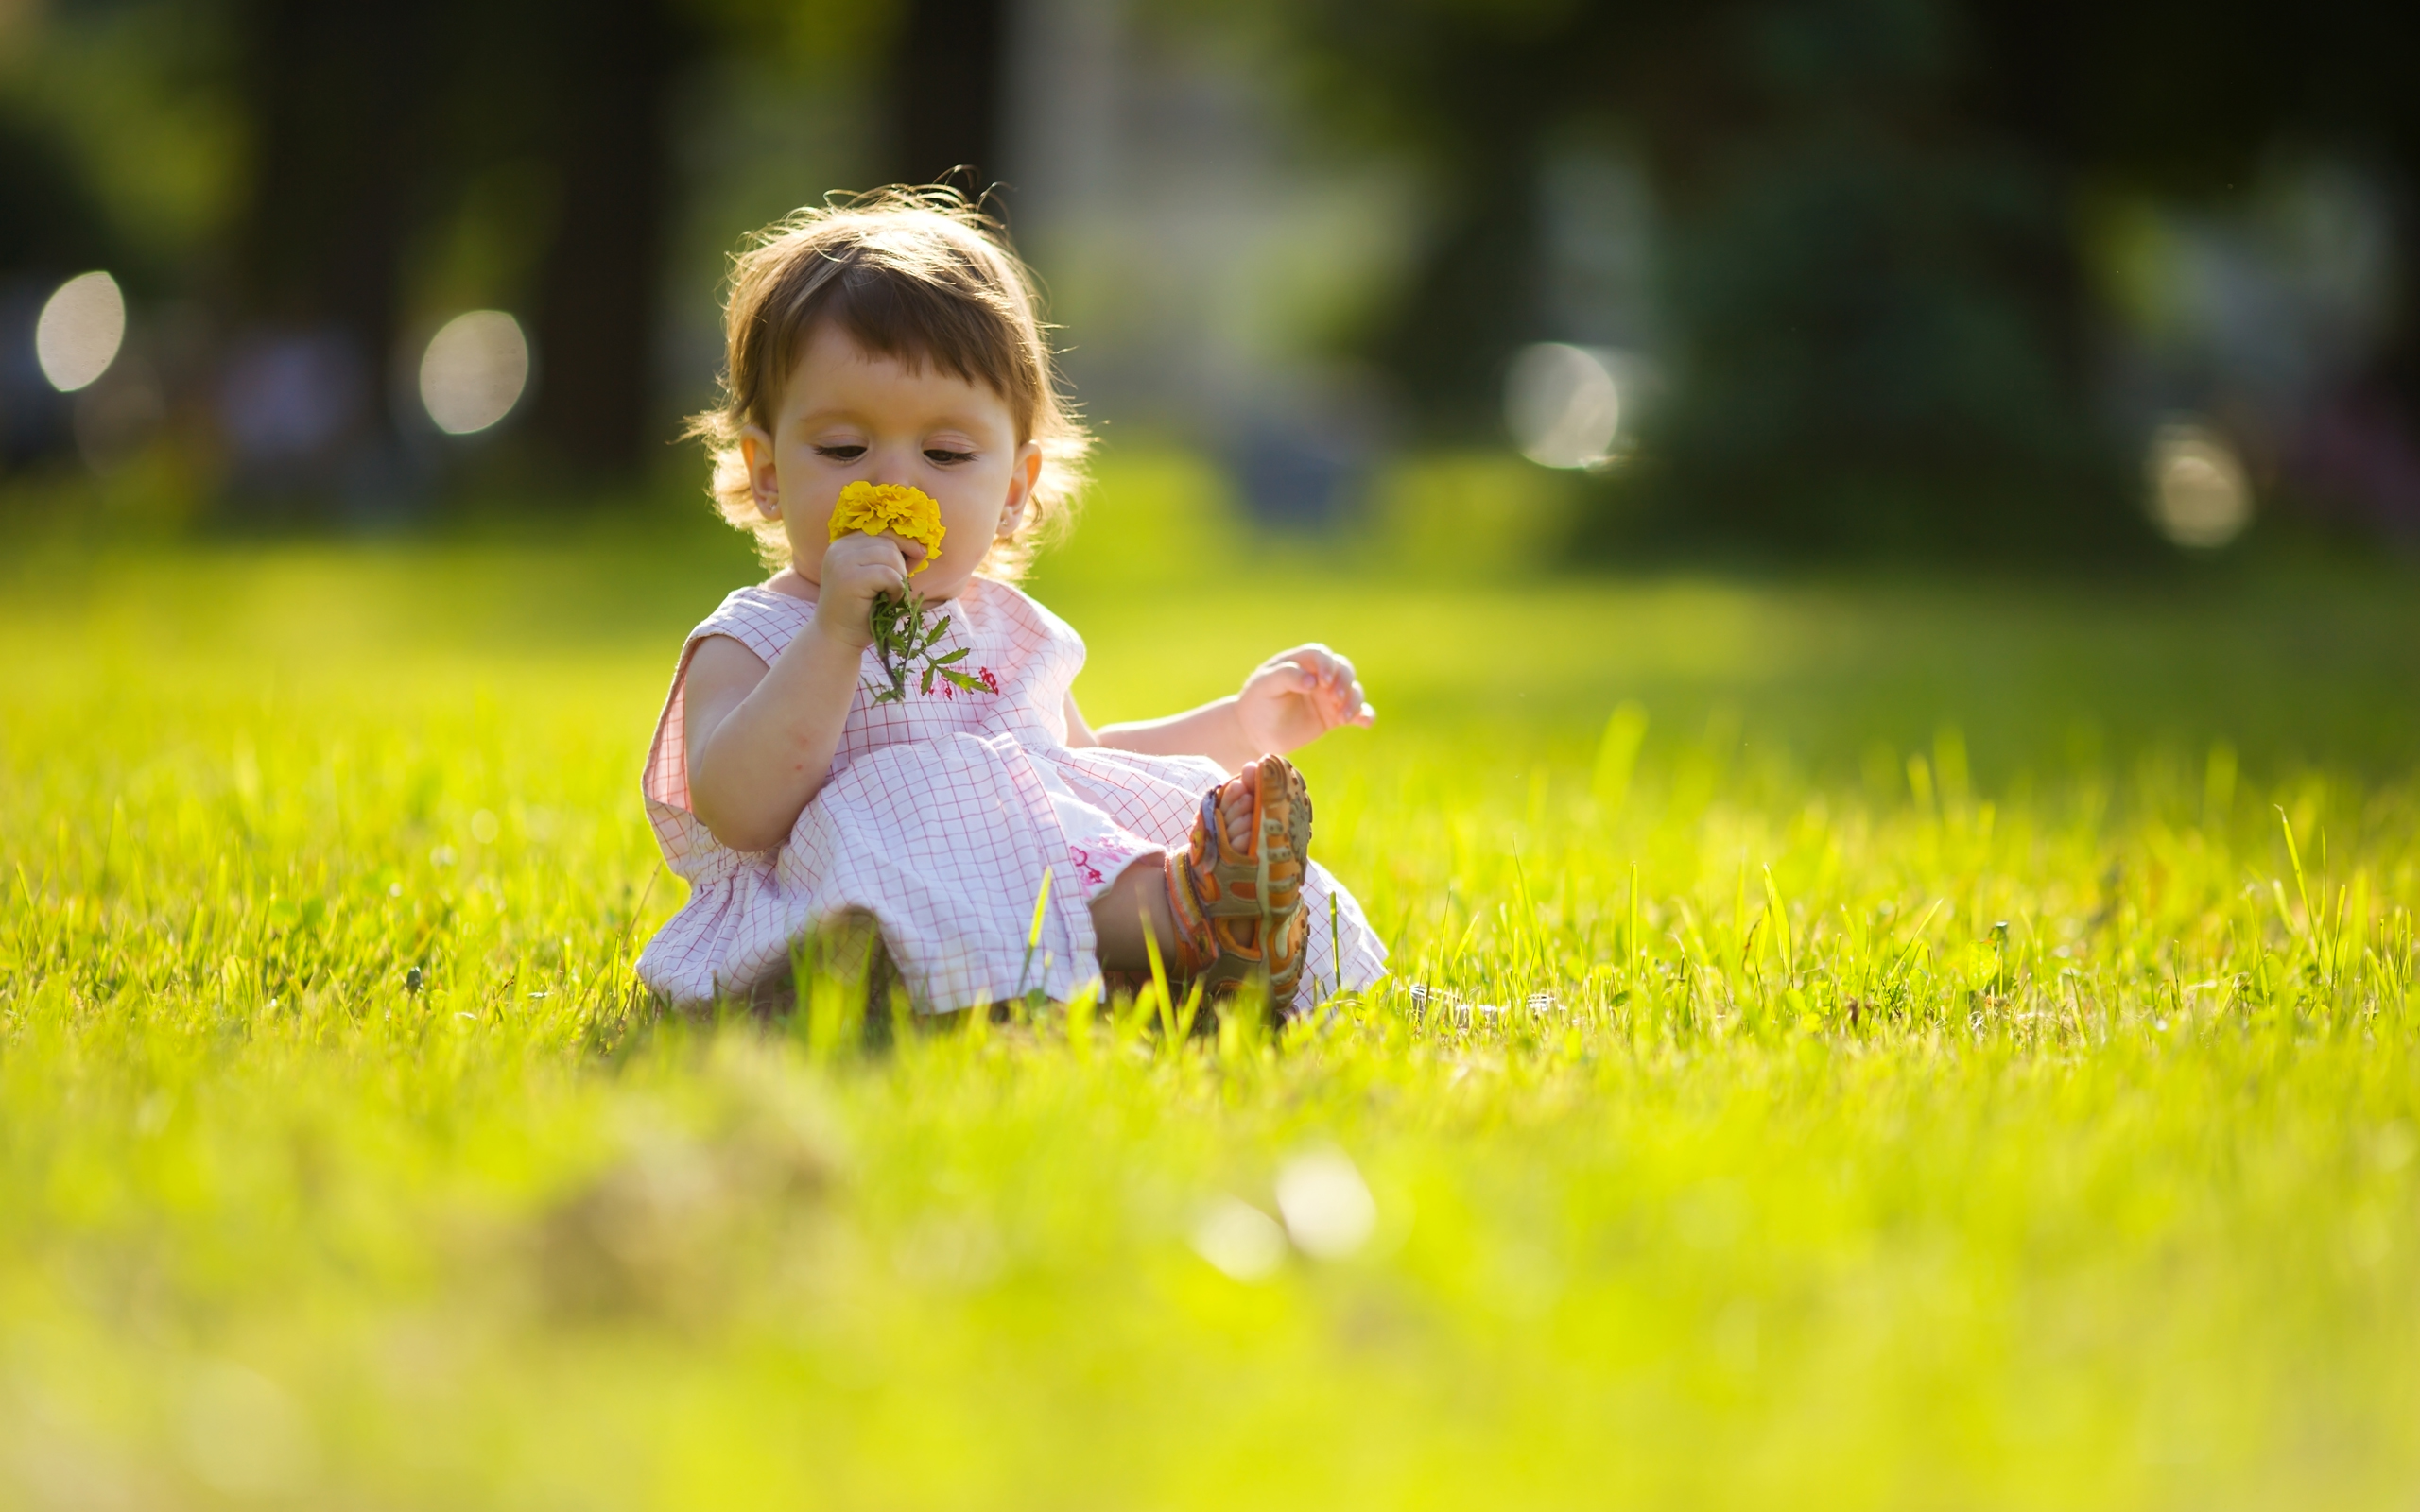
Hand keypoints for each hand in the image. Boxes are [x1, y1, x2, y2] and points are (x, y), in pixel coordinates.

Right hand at [812, 531, 911, 651]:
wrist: (838, 638)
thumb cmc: (861, 610)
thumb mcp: (875, 577)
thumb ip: (890, 559)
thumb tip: (921, 548)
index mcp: (844, 544)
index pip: (883, 531)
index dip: (903, 544)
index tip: (916, 559)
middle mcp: (840, 548)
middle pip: (888, 542)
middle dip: (901, 564)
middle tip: (895, 588)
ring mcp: (842, 562)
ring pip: (890, 555)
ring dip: (898, 577)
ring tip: (889, 595)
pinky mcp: (849, 578)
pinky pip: (888, 574)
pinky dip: (896, 589)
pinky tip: (888, 601)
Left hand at [1235, 643, 1374, 757]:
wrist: (1255, 733)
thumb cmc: (1257, 704)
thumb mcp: (1264, 686)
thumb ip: (1286, 676)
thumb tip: (1312, 680)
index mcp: (1300, 662)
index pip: (1321, 655)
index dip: (1327, 665)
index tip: (1323, 683)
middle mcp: (1319, 676)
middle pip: (1343, 669)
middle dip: (1344, 682)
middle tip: (1334, 699)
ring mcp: (1328, 696)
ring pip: (1353, 690)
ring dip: (1354, 701)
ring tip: (1343, 718)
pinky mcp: (1334, 716)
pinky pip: (1357, 712)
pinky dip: (1365, 715)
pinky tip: (1366, 722)